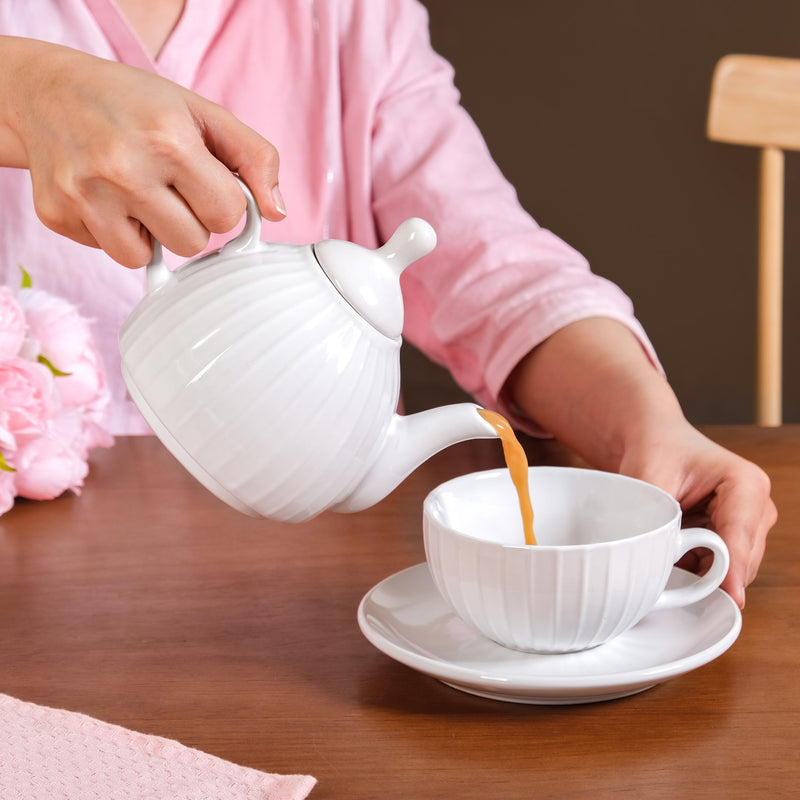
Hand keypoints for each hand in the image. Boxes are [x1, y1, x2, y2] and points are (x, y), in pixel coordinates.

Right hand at [0, 37, 285, 267]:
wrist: (48, 91)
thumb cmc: (136, 104)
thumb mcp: (202, 113)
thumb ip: (254, 158)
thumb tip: (277, 213)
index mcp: (168, 139)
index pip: (227, 215)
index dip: (222, 202)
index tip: (204, 182)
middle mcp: (123, 169)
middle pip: (192, 243)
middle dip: (188, 219)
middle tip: (168, 185)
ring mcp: (85, 195)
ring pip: (149, 258)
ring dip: (153, 233)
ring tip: (138, 193)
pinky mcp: (58, 215)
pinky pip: (112, 254)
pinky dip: (116, 233)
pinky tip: (108, 198)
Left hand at [615, 422, 776, 608]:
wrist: (655, 441)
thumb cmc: (656, 451)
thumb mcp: (650, 480)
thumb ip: (659, 521)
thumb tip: (659, 564)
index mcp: (745, 483)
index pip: (739, 535)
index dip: (732, 568)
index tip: (731, 596)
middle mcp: (757, 505)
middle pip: (743, 559)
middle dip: (711, 575)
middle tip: (671, 579)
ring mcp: (751, 523)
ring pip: (735, 568)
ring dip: (704, 573)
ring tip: (668, 561)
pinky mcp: (736, 536)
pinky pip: (722, 567)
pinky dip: (699, 570)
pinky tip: (675, 559)